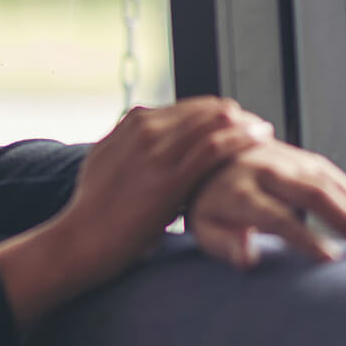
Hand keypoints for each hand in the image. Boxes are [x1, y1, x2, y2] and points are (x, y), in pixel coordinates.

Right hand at [0, 96, 261, 324]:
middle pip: (205, 108)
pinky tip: (258, 144)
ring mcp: (158, 151)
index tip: (235, 123)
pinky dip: (240, 141)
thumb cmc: (95, 211)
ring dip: (245, 124)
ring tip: (263, 133)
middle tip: (257, 127)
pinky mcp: (170, 178)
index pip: (188, 106)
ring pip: (214, 121)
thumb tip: (144, 141)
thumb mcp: (105, 162)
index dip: (216, 113)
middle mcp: (146, 129)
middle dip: (236, 115)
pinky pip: (215, 147)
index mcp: (133, 122)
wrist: (81, 239)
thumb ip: (128, 145)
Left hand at [188, 136, 345, 268]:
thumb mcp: (205, 229)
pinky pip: (338, 179)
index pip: (277, 217)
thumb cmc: (209, 206)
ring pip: (332, 184)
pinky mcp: (306, 159)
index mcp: (240, 192)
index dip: (305, 238)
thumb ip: (224, 245)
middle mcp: (268, 171)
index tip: (331, 261)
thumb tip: (248, 259)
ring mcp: (290, 161)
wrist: (213, 158)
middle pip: (315, 195)